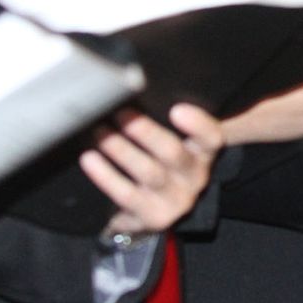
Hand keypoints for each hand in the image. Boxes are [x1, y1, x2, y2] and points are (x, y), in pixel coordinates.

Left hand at [87, 103, 223, 237]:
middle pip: (173, 153)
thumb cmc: (159, 166)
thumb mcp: (175, 145)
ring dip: (120, 149)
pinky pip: (126, 195)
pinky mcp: (153, 218)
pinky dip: (106, 176)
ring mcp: (176, 201)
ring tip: (99, 132)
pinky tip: (90, 159)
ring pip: (148, 173)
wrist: (150, 213)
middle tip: (120, 114)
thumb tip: (135, 84)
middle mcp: (195, 178)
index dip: (199, 125)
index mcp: (203, 154)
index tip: (177, 109)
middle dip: (145, 132)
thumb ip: (166, 120)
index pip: (211, 138)